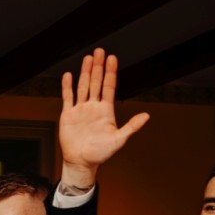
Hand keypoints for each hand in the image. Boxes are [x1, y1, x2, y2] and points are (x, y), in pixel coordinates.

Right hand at [58, 48, 149, 189]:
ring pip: (83, 86)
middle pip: (96, 82)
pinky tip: (69, 76)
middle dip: (98, 67)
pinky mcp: (68, 115)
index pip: (109, 87)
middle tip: (100, 52)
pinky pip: (68, 97)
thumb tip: (146, 116)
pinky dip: (68, 87)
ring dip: (85, 72)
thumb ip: (132, 127)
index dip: (110, 72)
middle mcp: (93, 107)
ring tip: (88, 58)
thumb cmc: (100, 153)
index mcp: (106, 110)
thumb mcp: (119, 140)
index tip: (112, 59)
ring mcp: (80, 109)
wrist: (81, 162)